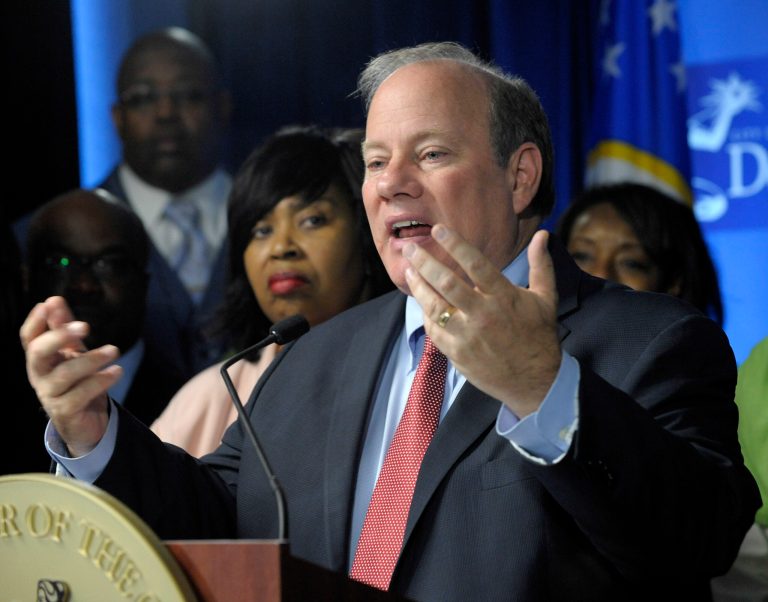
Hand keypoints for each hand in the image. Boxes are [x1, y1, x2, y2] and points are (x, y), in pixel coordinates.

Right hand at [20, 296, 121, 455]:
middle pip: (38, 353)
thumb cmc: (79, 382)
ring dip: (91, 359)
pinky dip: (101, 380)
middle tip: (85, 325)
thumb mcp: (73, 354)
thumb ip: (65, 329)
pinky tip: (117, 371)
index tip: (49, 303)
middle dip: (59, 336)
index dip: (35, 321)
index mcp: (40, 359)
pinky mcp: (65, 411)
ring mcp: (50, 395)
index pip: (29, 338)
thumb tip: (54, 300)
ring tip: (114, 350)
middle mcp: (39, 376)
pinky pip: (81, 394)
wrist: (86, 422)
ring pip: (65, 374)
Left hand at [404, 226, 560, 416]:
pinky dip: (426, 313)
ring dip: (418, 287)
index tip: (438, 230)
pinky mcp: (457, 353)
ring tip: (409, 271)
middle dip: (425, 263)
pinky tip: (421, 300)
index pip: (476, 265)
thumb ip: (541, 265)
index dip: (456, 245)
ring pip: (434, 306)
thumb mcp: (546, 299)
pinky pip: (434, 329)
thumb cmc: (539, 336)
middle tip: (410, 249)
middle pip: (447, 283)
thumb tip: (542, 234)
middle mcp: (483, 315)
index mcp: (505, 297)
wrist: (534, 382)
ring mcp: (468, 335)